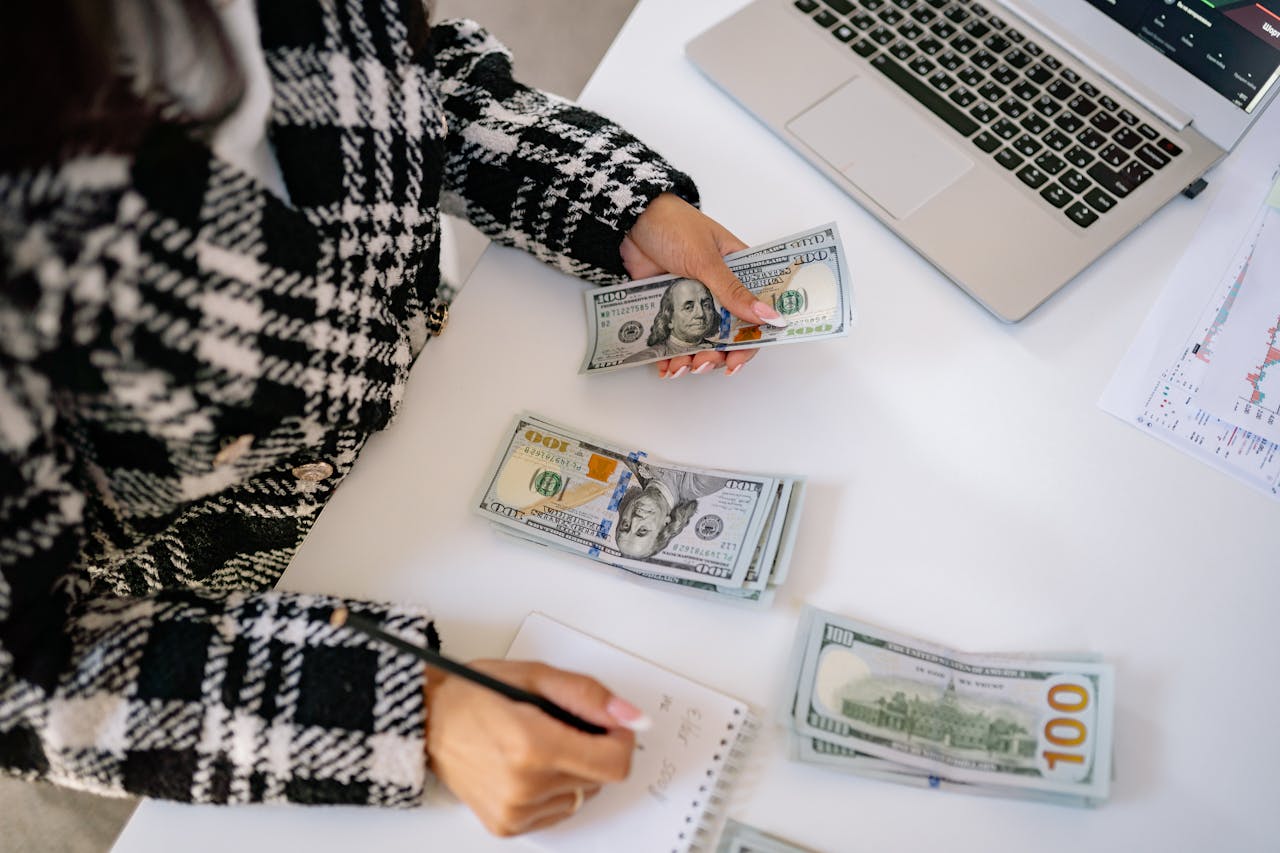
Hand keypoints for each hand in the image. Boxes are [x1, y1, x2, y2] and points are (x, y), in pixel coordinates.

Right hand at [423, 659, 644, 836]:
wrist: (425, 720)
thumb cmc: (472, 693)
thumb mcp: (534, 676)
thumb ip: (588, 696)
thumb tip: (631, 716)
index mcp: (533, 747)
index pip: (614, 763)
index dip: (621, 740)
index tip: (609, 723)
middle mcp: (524, 787)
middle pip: (599, 778)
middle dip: (592, 748)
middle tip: (559, 724)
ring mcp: (514, 811)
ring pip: (581, 794)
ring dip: (573, 769)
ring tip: (538, 744)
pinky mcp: (506, 825)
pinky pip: (558, 810)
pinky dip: (554, 788)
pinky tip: (528, 765)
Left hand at [622, 193, 784, 377]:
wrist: (630, 219)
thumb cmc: (673, 224)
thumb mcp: (706, 260)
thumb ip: (733, 292)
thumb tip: (769, 317)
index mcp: (738, 271)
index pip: (755, 311)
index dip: (751, 339)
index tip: (738, 359)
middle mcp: (718, 289)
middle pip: (726, 333)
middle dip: (717, 354)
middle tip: (704, 364)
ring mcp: (692, 299)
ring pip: (700, 340)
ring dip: (694, 359)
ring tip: (681, 368)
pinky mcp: (669, 306)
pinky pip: (674, 337)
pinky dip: (671, 355)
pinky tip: (666, 367)